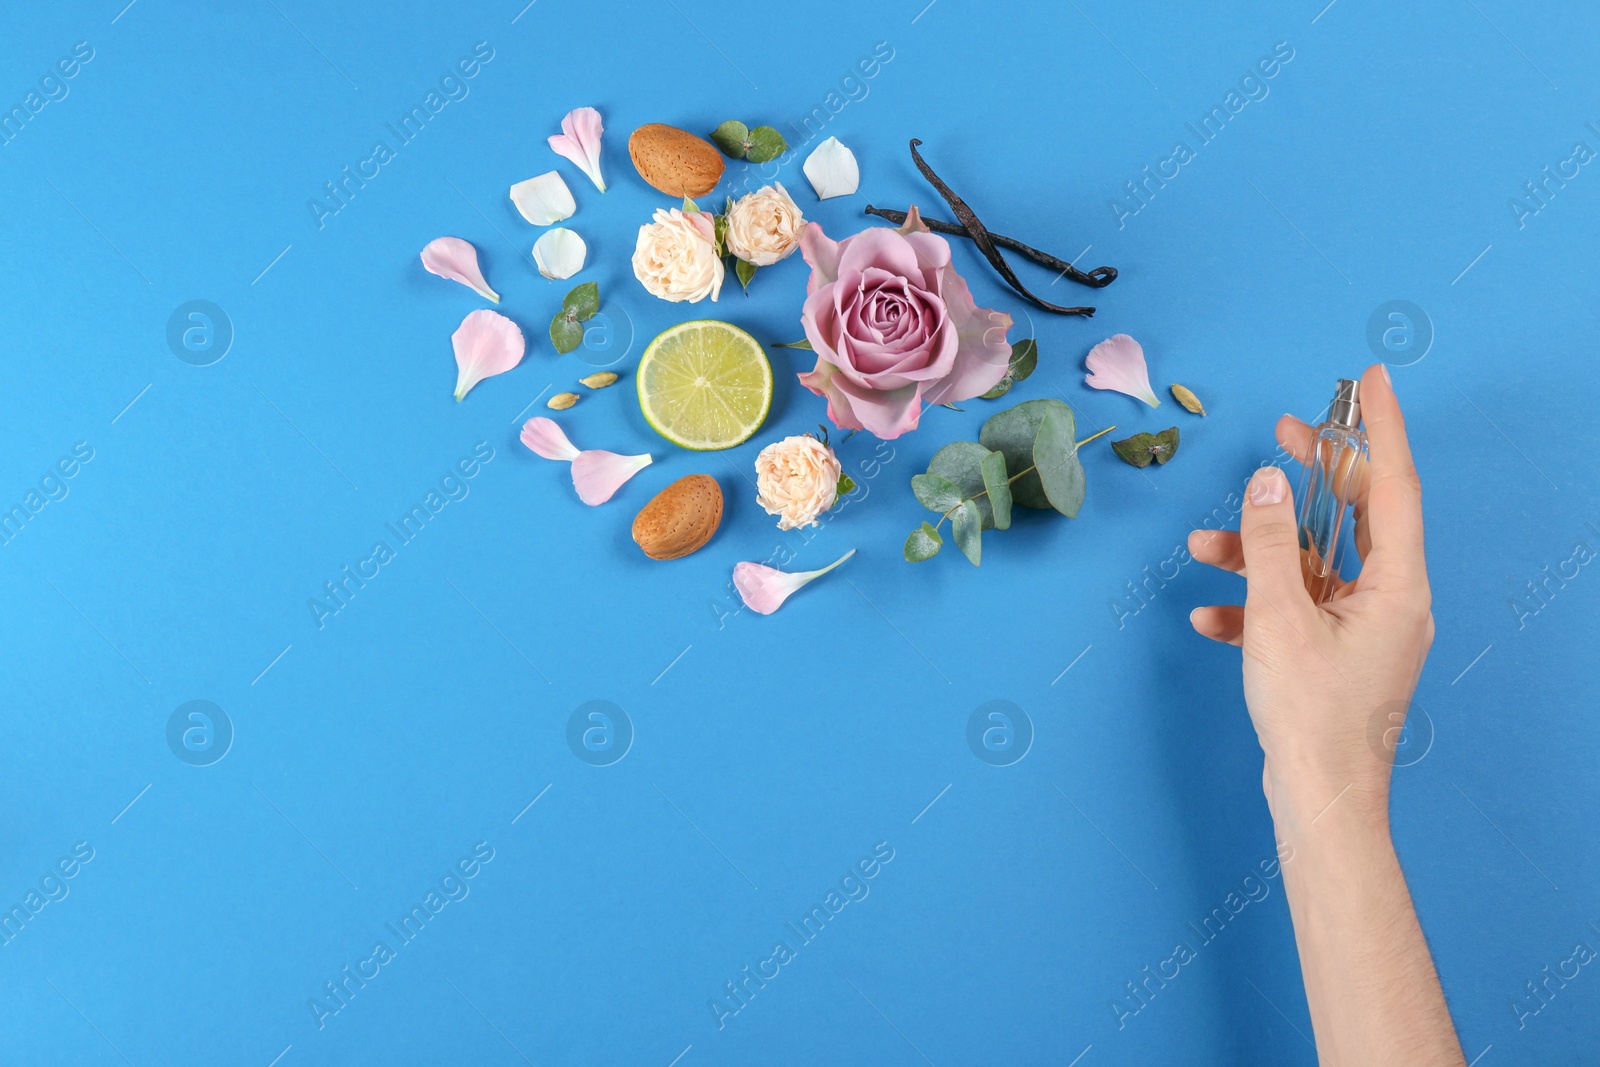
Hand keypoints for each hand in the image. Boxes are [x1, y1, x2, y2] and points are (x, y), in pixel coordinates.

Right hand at [1187, 364, 1433, 827]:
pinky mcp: (1336, 653)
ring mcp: (1364, 628)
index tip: (1369, 380)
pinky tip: (1211, 616)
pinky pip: (1296, 608)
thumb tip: (1269, 483)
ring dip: (1259, 550)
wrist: (1319, 801)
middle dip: (1314, 475)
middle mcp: (1391, 600)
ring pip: (1313, 564)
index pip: (1393, 486)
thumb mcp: (1280, 619)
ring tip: (1204, 544)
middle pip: (1355, 515)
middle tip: (1284, 432)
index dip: (1379, 428)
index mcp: (1397, 587)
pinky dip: (1254, 604)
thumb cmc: (1311, 717)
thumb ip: (1271, 544)